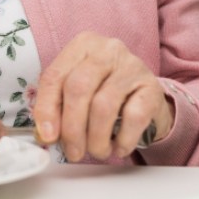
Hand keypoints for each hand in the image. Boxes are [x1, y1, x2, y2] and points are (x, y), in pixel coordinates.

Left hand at [31, 31, 174, 161]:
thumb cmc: (104, 92)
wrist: (146, 97)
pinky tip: (118, 147)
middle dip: (72, 128)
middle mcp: (107, 49)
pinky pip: (133, 117)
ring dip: (96, 139)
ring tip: (97, 151)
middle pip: (78, 88)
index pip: (55, 76)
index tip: (48, 136)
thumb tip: (46, 134)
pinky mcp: (152, 86)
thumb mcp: (77, 92)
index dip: (47, 109)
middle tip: (74, 152)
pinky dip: (123, 139)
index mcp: (82, 46)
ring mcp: (132, 65)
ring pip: (103, 105)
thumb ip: (58, 107)